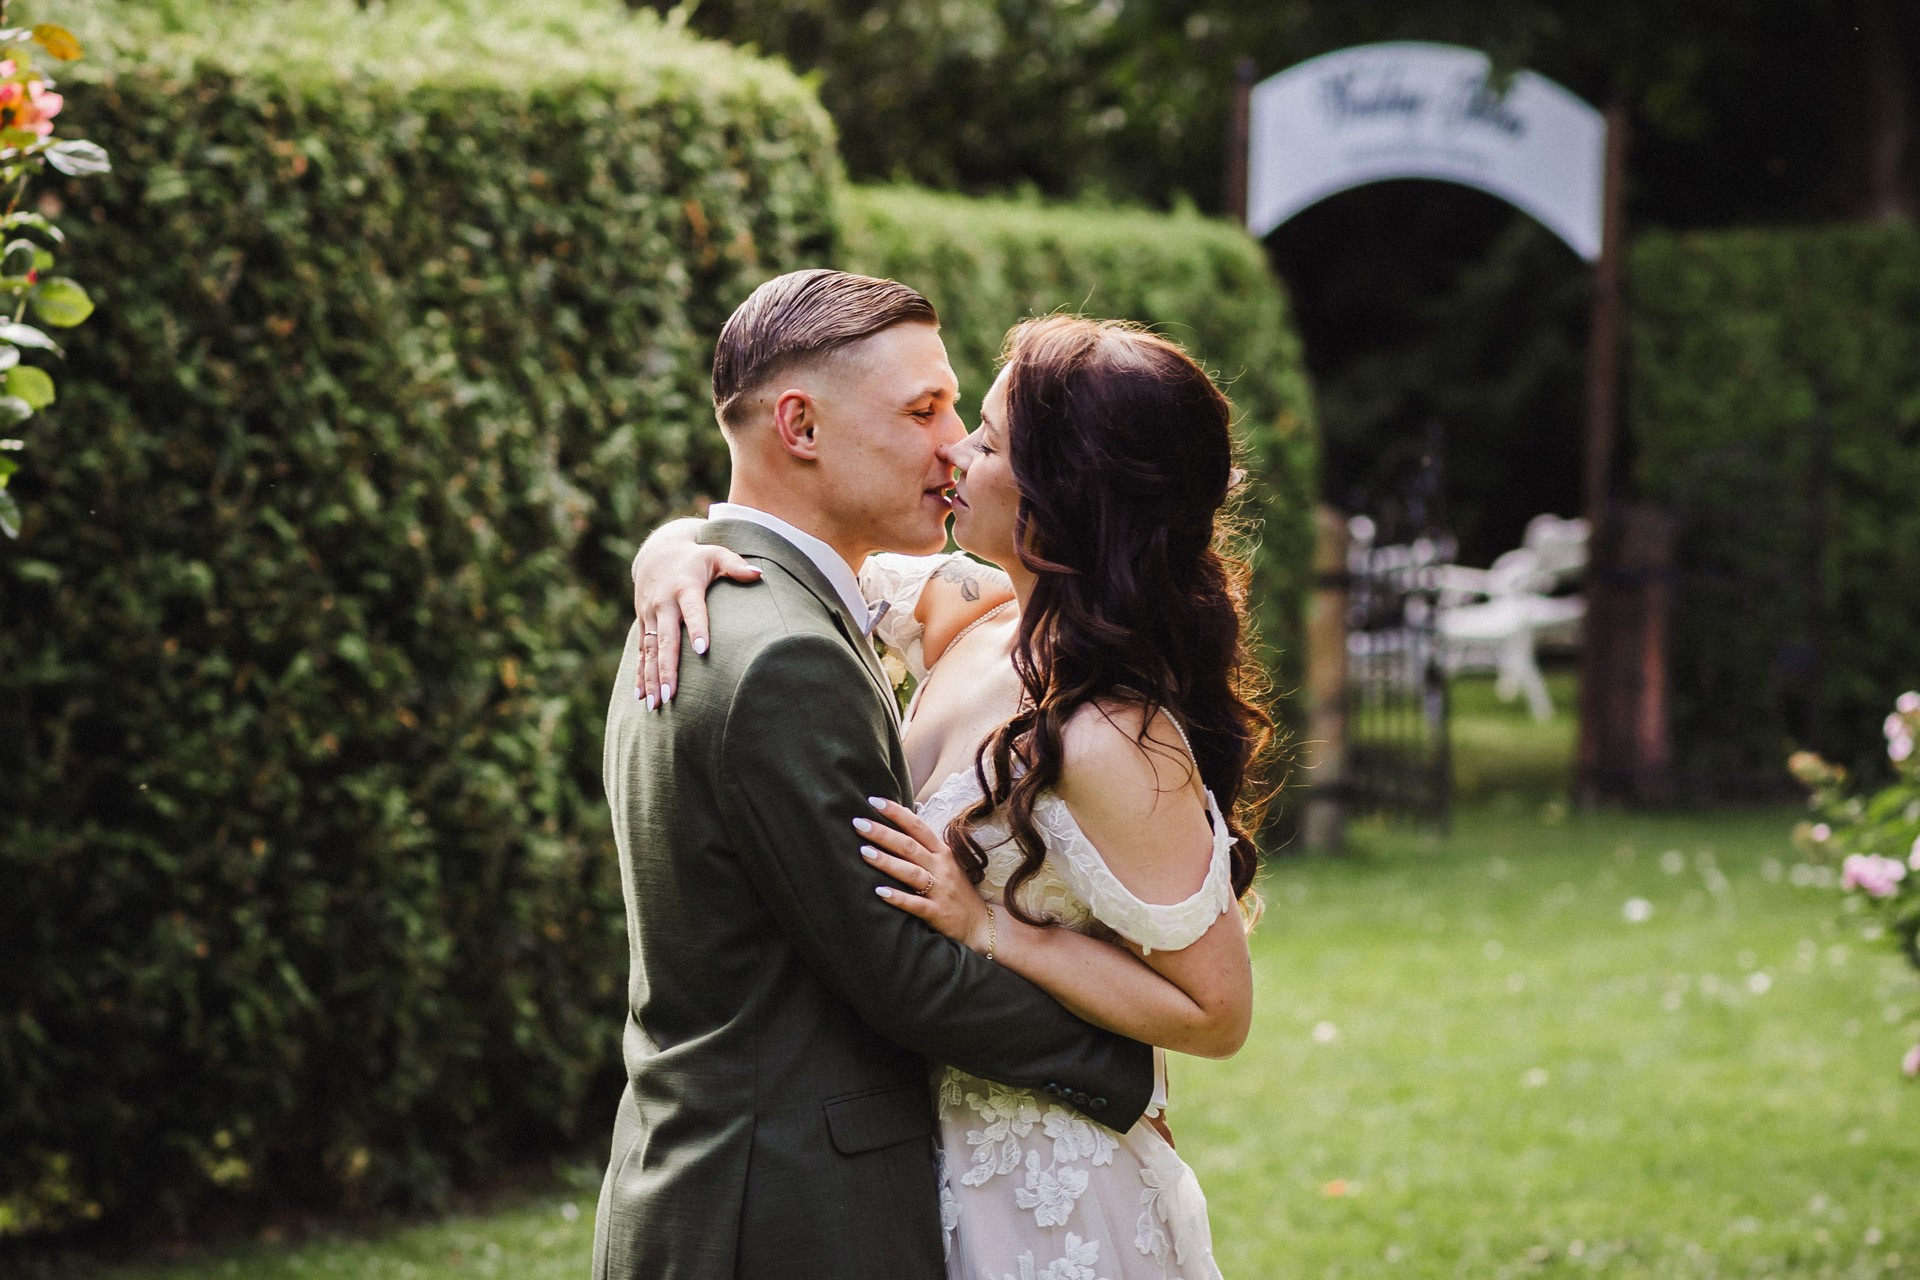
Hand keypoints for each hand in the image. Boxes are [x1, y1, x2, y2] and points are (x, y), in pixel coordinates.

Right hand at [631, 518, 761, 706]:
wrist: (657, 553)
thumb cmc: (696, 557)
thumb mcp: (716, 554)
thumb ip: (736, 565)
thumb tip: (759, 574)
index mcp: (684, 588)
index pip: (693, 610)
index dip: (697, 628)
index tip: (702, 650)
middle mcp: (664, 604)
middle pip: (666, 640)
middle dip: (667, 668)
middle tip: (671, 694)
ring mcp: (650, 616)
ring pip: (650, 652)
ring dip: (651, 679)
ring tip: (655, 704)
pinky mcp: (643, 625)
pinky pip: (641, 653)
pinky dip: (639, 675)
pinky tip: (641, 698)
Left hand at [855, 797, 990, 951]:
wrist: (979, 923)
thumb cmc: (955, 890)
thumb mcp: (946, 863)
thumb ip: (925, 846)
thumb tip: (901, 819)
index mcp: (942, 852)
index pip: (918, 827)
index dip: (896, 813)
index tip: (874, 800)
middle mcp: (941, 867)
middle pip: (910, 846)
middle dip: (883, 833)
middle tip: (859, 823)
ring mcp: (940, 890)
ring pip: (911, 872)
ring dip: (887, 862)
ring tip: (864, 852)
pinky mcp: (937, 912)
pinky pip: (915, 904)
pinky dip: (898, 897)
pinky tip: (879, 892)